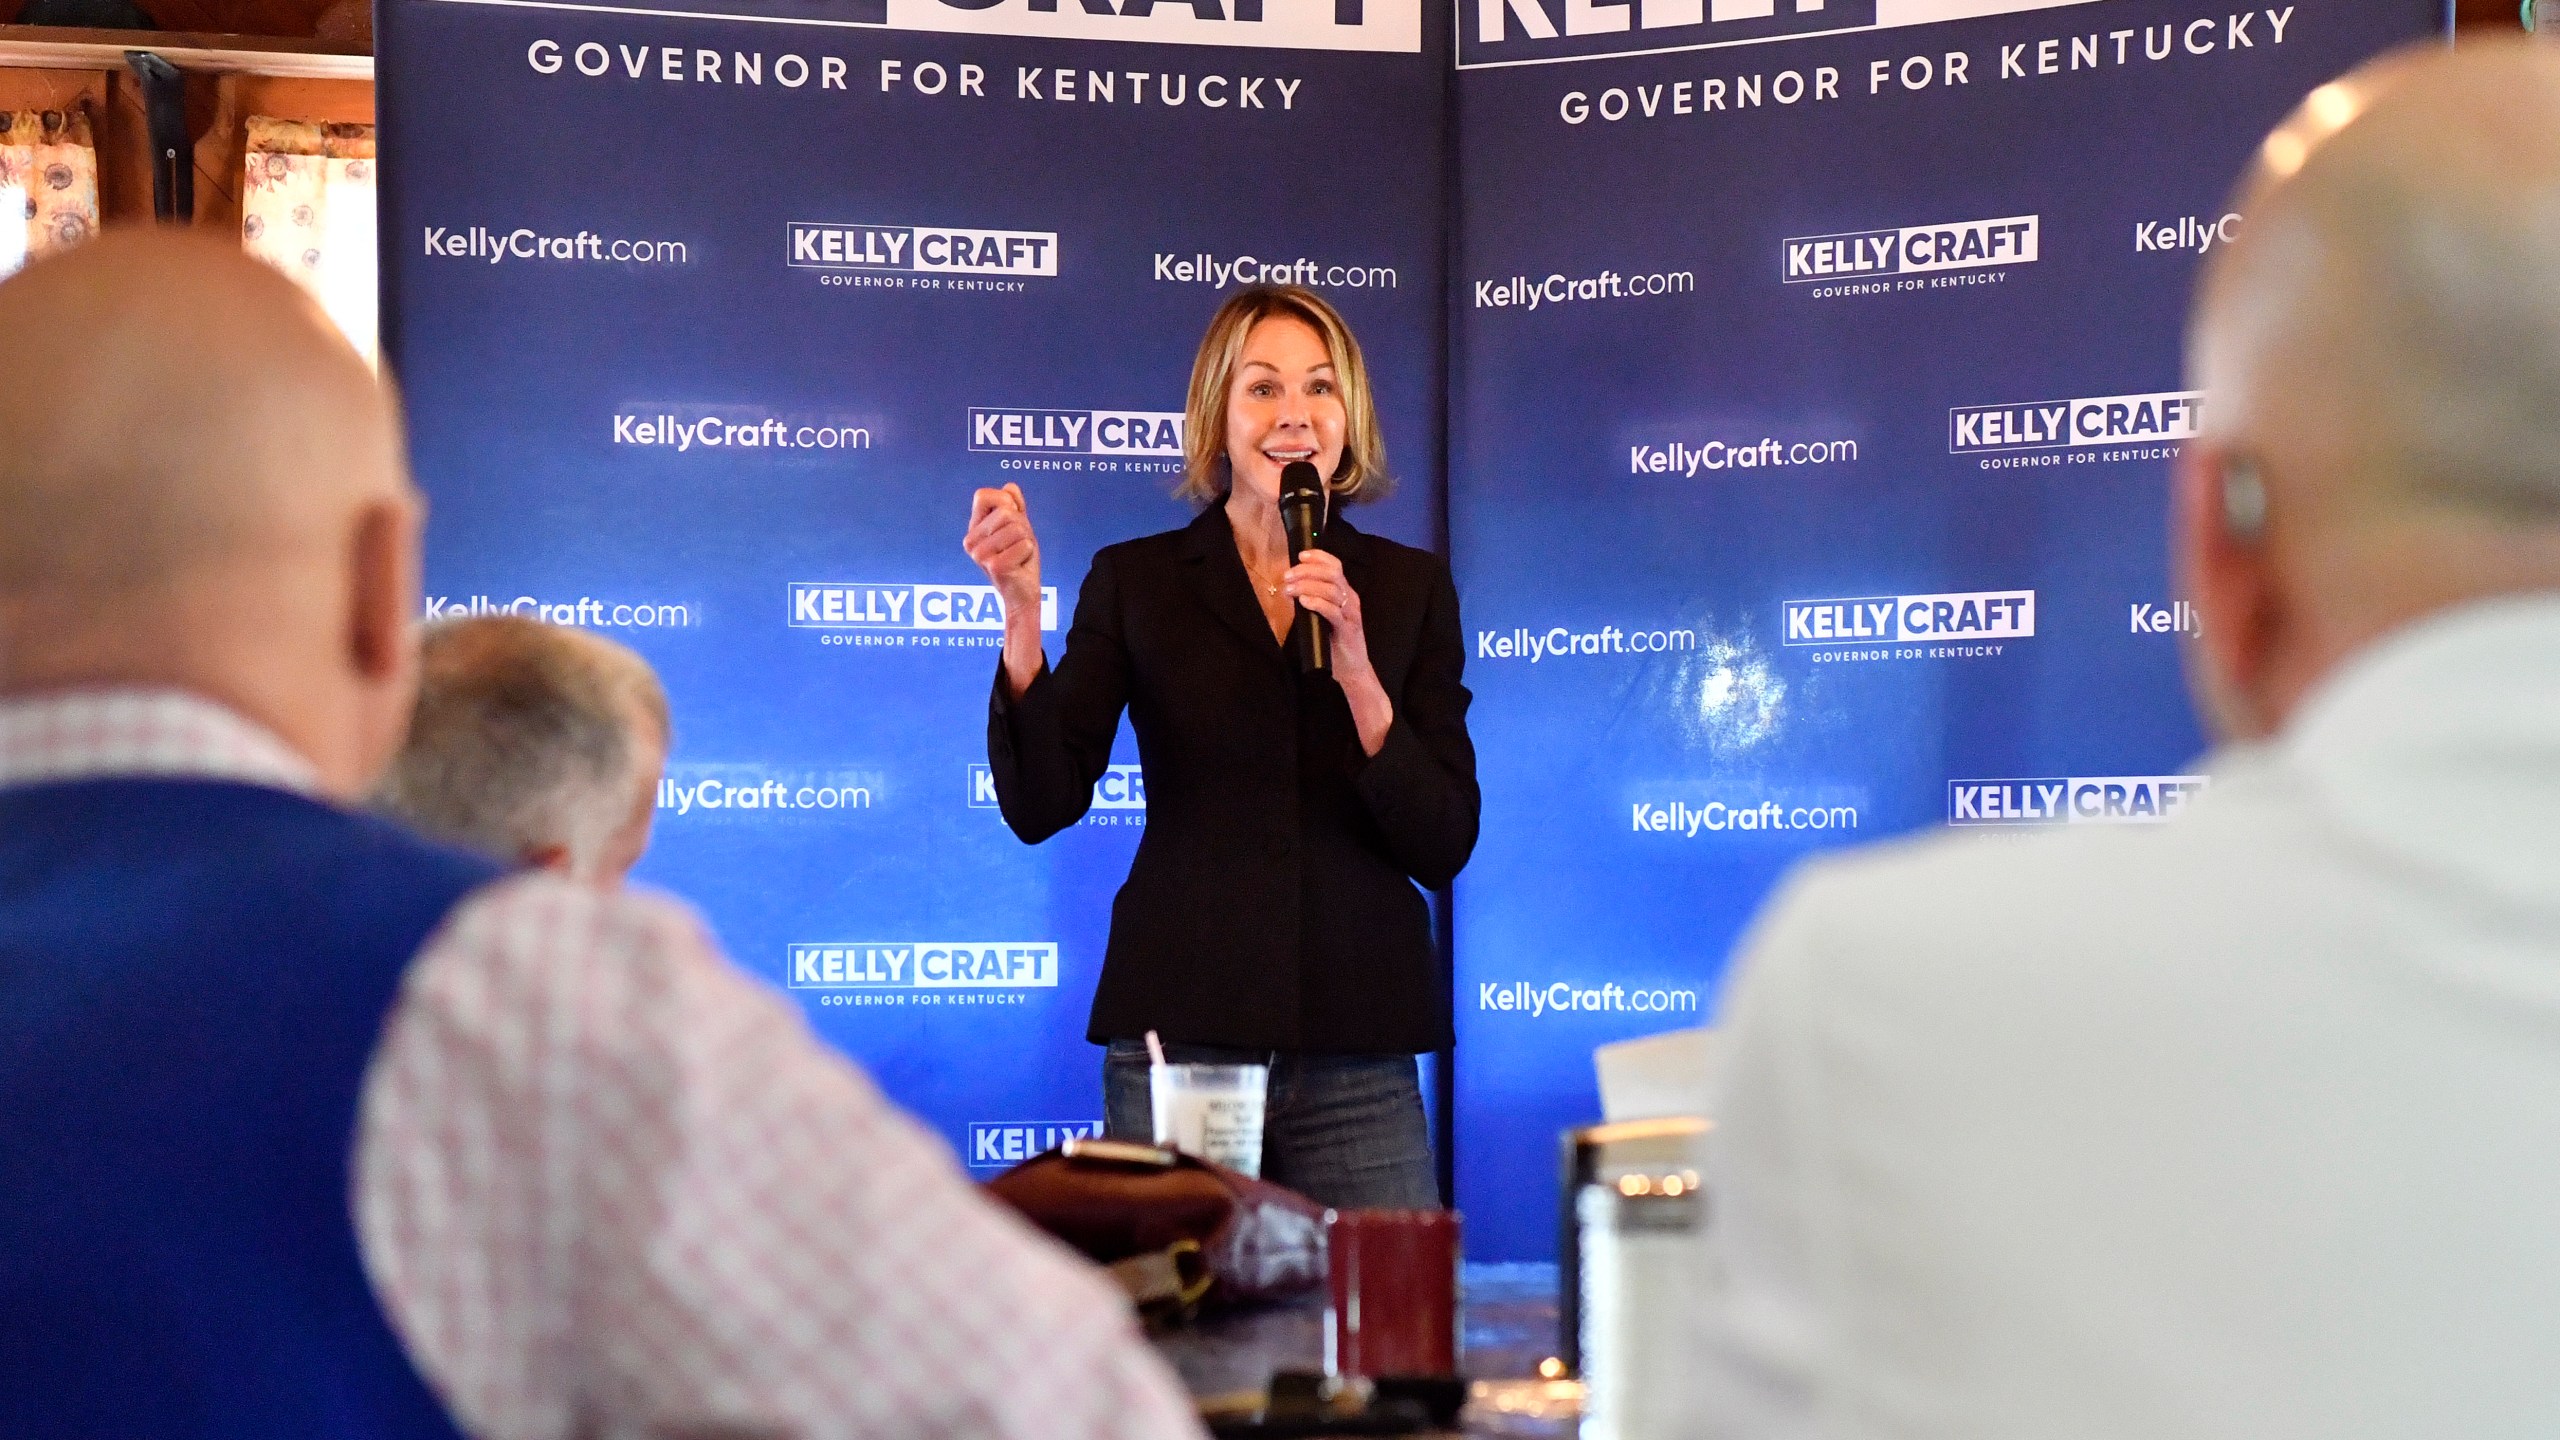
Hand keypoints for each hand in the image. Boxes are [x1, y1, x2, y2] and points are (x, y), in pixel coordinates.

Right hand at [963, 483, 1041, 619]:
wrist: (1022, 593)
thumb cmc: (1019, 559)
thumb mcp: (1018, 528)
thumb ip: (1015, 506)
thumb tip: (1010, 487)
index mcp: (974, 528)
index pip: (982, 495)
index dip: (1003, 500)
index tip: (1011, 518)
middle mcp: (971, 541)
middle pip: (1006, 512)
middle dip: (1022, 526)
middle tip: (1017, 545)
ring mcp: (980, 555)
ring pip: (1017, 528)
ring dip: (1026, 541)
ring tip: (1018, 555)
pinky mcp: (994, 566)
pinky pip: (1024, 545)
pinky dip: (1029, 553)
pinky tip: (1019, 565)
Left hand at [1284, 549, 1373, 683]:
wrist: (1351, 669)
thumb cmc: (1333, 642)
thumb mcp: (1321, 616)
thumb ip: (1312, 600)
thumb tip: (1291, 587)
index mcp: (1345, 593)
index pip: (1335, 566)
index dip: (1319, 557)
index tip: (1300, 555)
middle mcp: (1350, 599)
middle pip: (1332, 574)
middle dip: (1307, 571)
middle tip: (1288, 576)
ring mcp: (1350, 614)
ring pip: (1332, 590)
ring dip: (1307, 586)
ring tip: (1290, 590)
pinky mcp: (1348, 629)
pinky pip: (1333, 611)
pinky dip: (1317, 603)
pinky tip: (1304, 601)